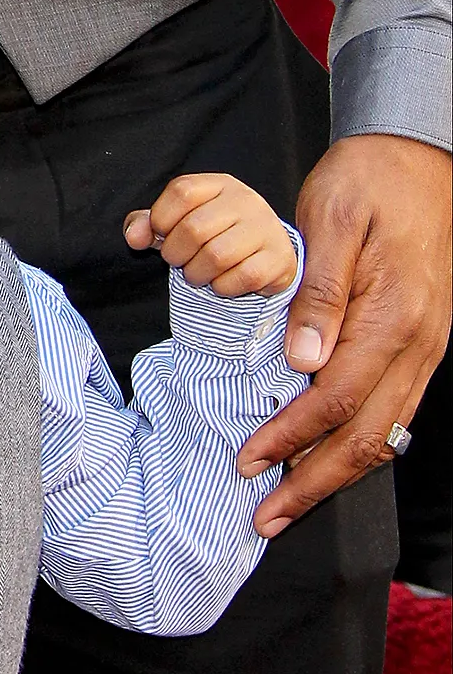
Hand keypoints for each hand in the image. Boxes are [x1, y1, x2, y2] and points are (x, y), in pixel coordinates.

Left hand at [124, 171, 299, 297]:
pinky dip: (222, 287)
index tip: (162, 235)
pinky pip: (242, 277)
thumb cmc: (215, 235)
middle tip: (180, 262)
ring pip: (217, 256)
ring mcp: (266, 229)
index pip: (181, 192)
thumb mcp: (180, 221)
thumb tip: (134, 237)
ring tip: (197, 274)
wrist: (265, 254)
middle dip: (176, 254)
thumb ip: (150, 224)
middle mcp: (246, 201)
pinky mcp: (280, 259)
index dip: (161, 218)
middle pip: (195, 228)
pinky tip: (221, 283)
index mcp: (219, 184)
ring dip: (197, 274)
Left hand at [242, 134, 451, 531]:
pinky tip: (326, 454)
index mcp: (393, 317)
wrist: (418, 158)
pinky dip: (358, 442)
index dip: (291, 437)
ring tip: (288, 500)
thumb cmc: (368, 181)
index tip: (248, 461)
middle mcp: (417, 344)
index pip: (336, 399)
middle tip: (264, 516)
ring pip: (384, 432)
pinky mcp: (421, 344)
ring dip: (335, 473)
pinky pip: (392, 410)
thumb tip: (301, 362)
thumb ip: (319, 294)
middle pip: (366, 437)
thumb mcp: (332, 221)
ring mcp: (426, 348)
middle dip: (313, 482)